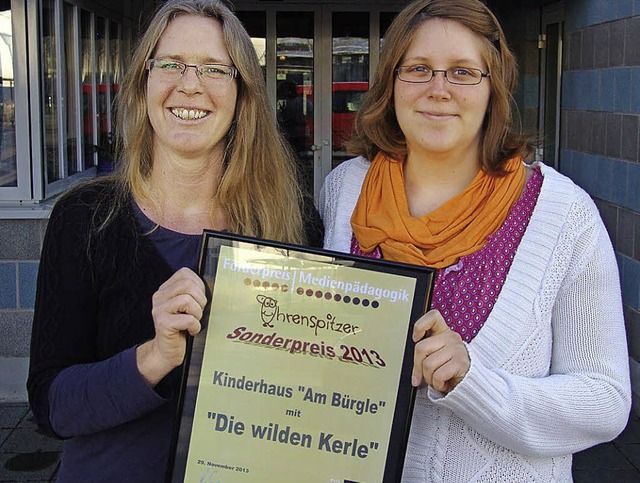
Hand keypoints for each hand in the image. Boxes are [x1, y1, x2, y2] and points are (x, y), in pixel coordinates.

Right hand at [137, 267, 206, 385]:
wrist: (166, 352)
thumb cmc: (182, 328)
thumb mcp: (188, 307)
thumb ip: (195, 293)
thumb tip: (217, 285)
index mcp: (166, 289)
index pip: (185, 274)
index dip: (199, 286)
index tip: (199, 300)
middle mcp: (160, 296)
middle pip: (187, 284)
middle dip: (200, 299)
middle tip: (198, 313)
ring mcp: (159, 309)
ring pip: (187, 299)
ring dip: (197, 313)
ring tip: (194, 322)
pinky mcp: (162, 323)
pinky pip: (188, 319)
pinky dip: (195, 326)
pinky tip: (191, 331)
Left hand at [411, 309, 469, 393]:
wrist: (469, 383)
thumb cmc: (449, 369)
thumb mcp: (436, 355)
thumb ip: (424, 353)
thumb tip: (411, 365)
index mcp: (443, 332)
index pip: (433, 317)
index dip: (420, 326)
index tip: (416, 338)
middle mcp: (451, 337)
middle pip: (421, 348)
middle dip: (417, 367)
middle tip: (422, 376)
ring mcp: (457, 349)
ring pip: (428, 364)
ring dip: (429, 378)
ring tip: (436, 379)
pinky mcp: (460, 363)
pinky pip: (438, 375)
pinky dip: (437, 384)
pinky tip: (444, 383)